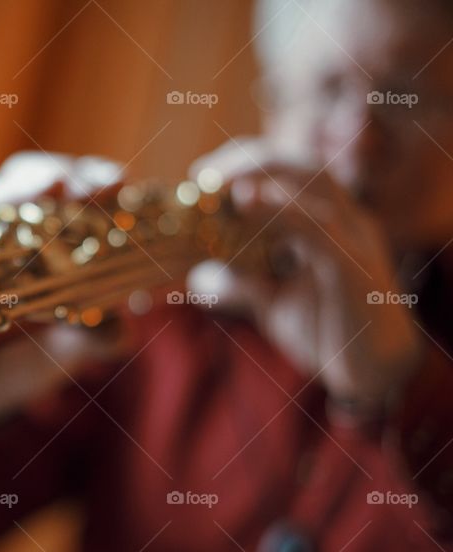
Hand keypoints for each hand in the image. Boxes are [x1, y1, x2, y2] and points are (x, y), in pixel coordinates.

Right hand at [0, 152, 124, 424]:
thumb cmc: (26, 353)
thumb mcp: (71, 346)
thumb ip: (99, 335)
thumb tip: (118, 329)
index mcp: (47, 235)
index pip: (71, 189)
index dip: (90, 177)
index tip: (114, 181)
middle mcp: (4, 230)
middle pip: (22, 184)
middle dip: (45, 178)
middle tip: (60, 187)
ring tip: (10, 199)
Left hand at [188, 138, 423, 407]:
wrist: (373, 373)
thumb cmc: (329, 331)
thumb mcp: (274, 301)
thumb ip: (241, 281)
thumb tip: (196, 275)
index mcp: (329, 222)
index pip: (291, 170)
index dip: (246, 162)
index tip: (199, 174)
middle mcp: (346, 220)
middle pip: (301, 164)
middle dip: (248, 159)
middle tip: (201, 173)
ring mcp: (354, 239)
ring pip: (314, 182)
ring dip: (262, 173)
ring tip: (218, 181)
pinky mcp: (352, 267)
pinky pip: (317, 227)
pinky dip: (280, 210)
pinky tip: (246, 204)